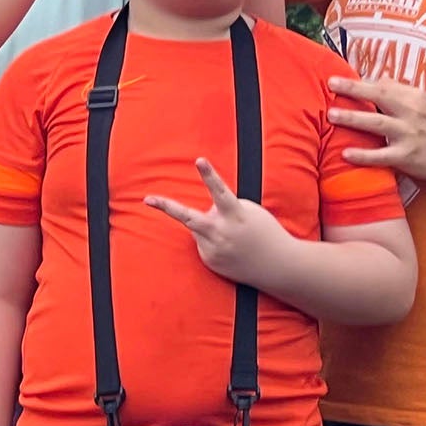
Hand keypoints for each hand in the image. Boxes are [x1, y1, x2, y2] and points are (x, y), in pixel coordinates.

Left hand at [145, 158, 288, 286]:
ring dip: (208, 225)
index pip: (219, 191)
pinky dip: (213, 240)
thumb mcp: (249, 211)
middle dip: (167, 207)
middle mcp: (222, 233)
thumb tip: (206, 211)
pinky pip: (204, 243)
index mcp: (235, 215)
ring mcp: (214, 249)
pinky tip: (231, 249)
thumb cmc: (264, 231)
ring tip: (233, 235)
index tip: (199, 159)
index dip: (209, 174)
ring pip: (197, 228)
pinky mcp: (211, 261)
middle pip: (189, 217)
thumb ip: (225, 207)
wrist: (277, 266)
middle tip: (148, 199)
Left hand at [327, 76, 425, 186]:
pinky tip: (346, 153)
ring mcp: (408, 135)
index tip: (336, 78)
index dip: (358, 82)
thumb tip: (377, 79)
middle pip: (379, 96)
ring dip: (353, 118)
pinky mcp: (407, 156)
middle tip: (331, 84)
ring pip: (377, 123)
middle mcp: (410, 112)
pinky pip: (381, 155)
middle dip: (353, 89)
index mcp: (412, 97)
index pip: (382, 85)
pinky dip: (363, 155)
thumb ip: (399, 91)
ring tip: (331, 115)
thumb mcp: (421, 102)